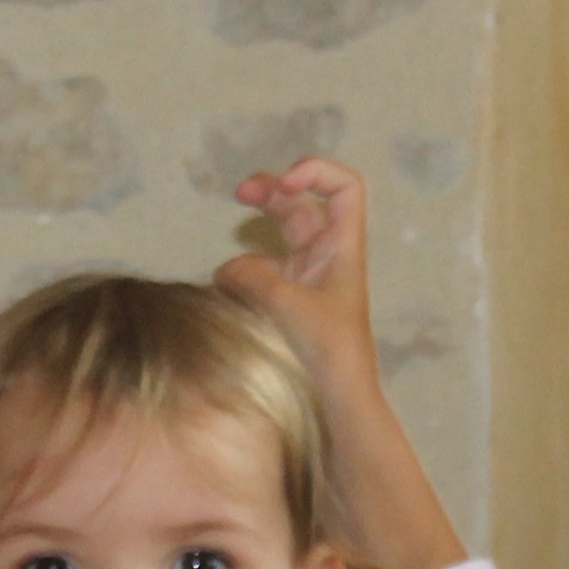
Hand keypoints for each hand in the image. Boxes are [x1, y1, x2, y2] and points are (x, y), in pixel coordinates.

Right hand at [215, 155, 378, 396]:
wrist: (338, 397)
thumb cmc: (326, 347)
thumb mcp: (285, 303)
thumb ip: (250, 275)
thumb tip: (224, 271)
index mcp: (341, 245)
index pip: (344, 187)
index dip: (316, 172)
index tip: (285, 184)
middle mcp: (326, 254)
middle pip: (302, 203)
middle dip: (272, 189)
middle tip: (240, 191)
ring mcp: (307, 275)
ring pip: (280, 234)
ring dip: (255, 227)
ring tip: (232, 229)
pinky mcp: (289, 299)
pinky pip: (262, 270)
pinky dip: (243, 270)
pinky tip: (226, 287)